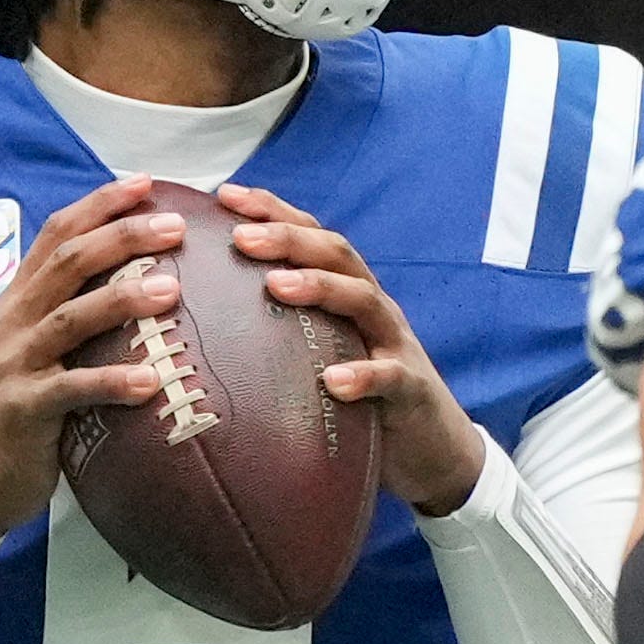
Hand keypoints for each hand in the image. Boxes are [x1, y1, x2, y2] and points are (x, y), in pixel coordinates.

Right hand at [0, 179, 183, 535]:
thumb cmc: (18, 412)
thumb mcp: (36, 352)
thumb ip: (71, 317)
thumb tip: (136, 286)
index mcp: (17, 301)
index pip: (55, 235)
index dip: (98, 206)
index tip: (144, 184)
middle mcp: (11, 322)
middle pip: (67, 263)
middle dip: (121, 237)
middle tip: (175, 226)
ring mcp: (13, 364)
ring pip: (69, 318)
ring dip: (122, 300)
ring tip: (172, 290)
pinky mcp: (22, 410)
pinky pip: (70, 389)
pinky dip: (111, 381)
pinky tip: (150, 381)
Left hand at [224, 184, 484, 515]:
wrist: (434, 447)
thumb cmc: (364, 397)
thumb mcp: (322, 352)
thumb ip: (281, 331)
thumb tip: (208, 319)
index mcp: (347, 292)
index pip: (312, 237)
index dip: (273, 211)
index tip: (226, 197)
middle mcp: (372, 308)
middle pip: (336, 255)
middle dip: (289, 238)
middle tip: (242, 236)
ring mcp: (394, 344)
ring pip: (363, 299)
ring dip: (319, 287)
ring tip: (275, 285)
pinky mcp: (410, 390)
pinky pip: (389, 377)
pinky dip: (363, 376)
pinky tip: (333, 381)